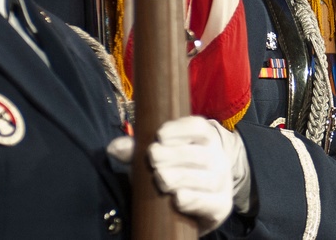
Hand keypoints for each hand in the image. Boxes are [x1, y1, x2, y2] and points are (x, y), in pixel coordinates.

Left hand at [106, 116, 250, 234]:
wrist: (206, 196)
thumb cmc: (178, 168)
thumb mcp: (160, 155)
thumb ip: (137, 150)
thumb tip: (113, 148)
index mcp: (206, 138)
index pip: (198, 128)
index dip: (180, 130)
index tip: (159, 135)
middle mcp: (218, 158)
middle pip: (200, 154)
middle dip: (175, 155)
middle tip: (153, 158)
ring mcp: (221, 183)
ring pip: (205, 178)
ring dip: (181, 177)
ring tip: (161, 178)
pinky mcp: (220, 206)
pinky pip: (210, 202)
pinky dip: (194, 200)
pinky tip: (177, 198)